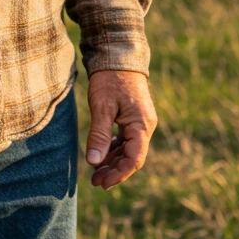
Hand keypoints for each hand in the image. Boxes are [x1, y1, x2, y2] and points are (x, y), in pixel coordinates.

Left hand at [84, 69, 156, 189]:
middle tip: (95, 182)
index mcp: (142, 125)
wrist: (117, 55)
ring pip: (128, 149)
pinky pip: (125, 139)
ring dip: (113, 161)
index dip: (119, 174)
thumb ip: (100, 135)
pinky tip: (101, 155)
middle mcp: (144, 126)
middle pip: (131, 157)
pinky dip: (113, 149)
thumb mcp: (102, 106)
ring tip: (95, 173)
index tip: (102, 183)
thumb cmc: (110, 79)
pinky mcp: (132, 117)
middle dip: (114, 171)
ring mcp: (139, 122)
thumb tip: (94, 162)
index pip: (134, 159)